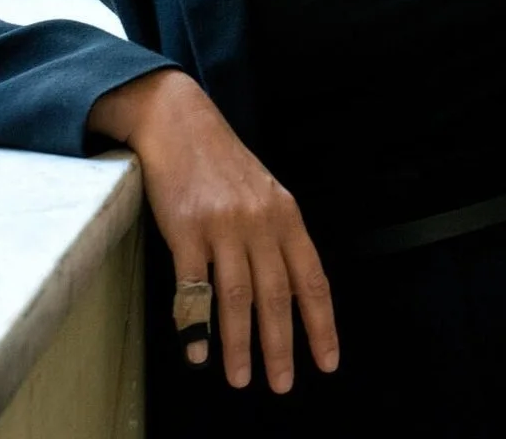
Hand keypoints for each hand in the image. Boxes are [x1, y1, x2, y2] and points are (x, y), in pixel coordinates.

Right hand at [89, 70, 338, 392]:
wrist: (178, 122)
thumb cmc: (223, 163)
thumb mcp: (265, 192)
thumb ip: (279, 235)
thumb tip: (292, 291)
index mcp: (286, 215)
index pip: (312, 279)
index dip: (321, 324)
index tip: (327, 361)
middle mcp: (260, 222)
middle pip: (277, 295)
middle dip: (282, 345)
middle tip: (283, 384)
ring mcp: (222, 226)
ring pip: (238, 296)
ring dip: (241, 344)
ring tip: (241, 378)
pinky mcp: (185, 229)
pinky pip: (194, 286)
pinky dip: (197, 323)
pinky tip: (199, 352)